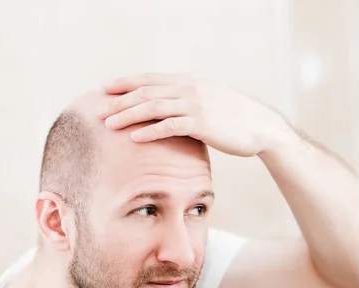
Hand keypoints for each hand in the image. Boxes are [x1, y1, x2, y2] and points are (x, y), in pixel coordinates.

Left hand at [98, 73, 291, 156]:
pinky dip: (149, 131)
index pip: (149, 78)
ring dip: (127, 115)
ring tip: (107, 123)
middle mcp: (189, 88)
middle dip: (119, 100)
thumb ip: (186, 98)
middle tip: (97, 108)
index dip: (125, 82)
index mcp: (188, 81)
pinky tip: (133, 137)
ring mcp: (195, 104)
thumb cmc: (233, 118)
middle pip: (145, 91)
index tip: (104, 88)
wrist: (261, 128)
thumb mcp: (208, 100)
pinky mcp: (202, 123)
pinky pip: (169, 126)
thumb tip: (167, 104)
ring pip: (152, 106)